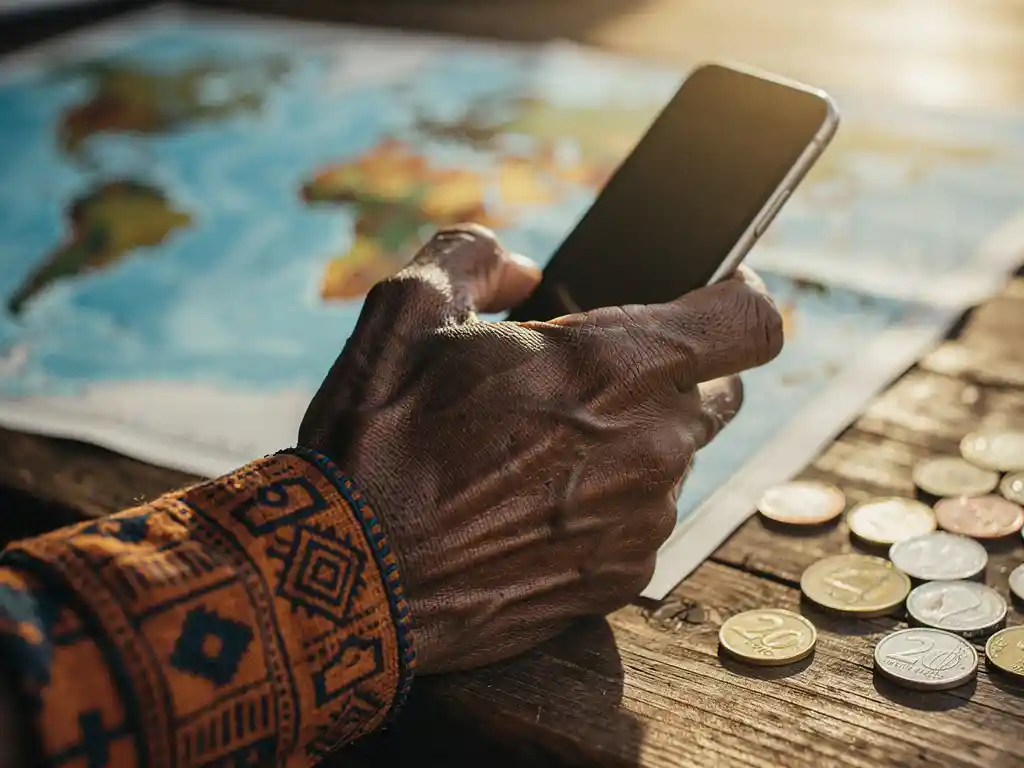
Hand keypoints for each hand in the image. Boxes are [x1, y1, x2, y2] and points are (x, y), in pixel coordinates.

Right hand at [298, 225, 781, 673]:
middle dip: (673, 374)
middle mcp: (648, 446)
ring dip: (634, 441)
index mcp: (610, 367)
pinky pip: (644, 521)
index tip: (722, 295)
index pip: (748, 324)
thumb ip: (476, 259)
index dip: (742, 300)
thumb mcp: (405, 312)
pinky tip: (536, 507)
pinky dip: (610, 502)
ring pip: (677, 459)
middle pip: (719, 393)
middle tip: (596, 378)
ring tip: (543, 451)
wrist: (353, 579)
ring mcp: (641, 520)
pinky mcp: (620, 578)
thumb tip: (519, 270)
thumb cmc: (376, 443)